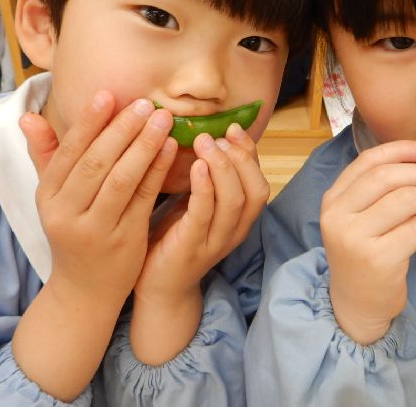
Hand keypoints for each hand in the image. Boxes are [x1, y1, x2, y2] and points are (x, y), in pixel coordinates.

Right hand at [20, 91, 176, 308]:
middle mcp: (67, 213)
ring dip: (145, 145)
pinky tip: (171, 149)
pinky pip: (144, 199)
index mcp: (48, 197)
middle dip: (122, 129)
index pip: (69, 153)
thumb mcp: (52, 198)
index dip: (89, 123)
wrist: (84, 291)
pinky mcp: (125, 241)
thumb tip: (28, 116)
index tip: (109, 94)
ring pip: (122, 180)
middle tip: (146, 103)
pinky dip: (157, 171)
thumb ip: (45, 156)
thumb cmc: (72, 232)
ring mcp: (96, 229)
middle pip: (97, 163)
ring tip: (163, 119)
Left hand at [130, 123, 269, 363]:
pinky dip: (205, 186)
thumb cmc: (173, 238)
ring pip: (235, 200)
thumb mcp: (195, 205)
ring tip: (205, 142)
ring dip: (223, 166)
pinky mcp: (192, 246)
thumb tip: (203, 133)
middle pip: (256, 190)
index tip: (232, 128)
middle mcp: (234, 231)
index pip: (259, 182)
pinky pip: (205, 213)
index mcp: (239, 220)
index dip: (250, 153)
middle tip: (217, 134)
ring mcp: (215, 241)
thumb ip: (205, 179)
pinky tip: (196, 166)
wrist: (156, 287)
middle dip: (241, 156)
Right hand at [320, 141, 415, 344]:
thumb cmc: (363, 253)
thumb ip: (376, 191)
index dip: (400, 150)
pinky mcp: (379, 259)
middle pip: (387, 177)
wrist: (356, 303)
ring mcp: (356, 238)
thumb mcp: (358, 218)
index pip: (367, 161)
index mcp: (333, 199)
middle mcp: (338, 216)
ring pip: (405, 200)